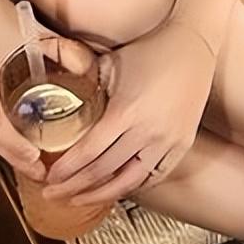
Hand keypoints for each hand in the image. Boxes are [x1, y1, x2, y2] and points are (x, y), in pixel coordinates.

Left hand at [41, 19, 217, 207]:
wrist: (193, 44)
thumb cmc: (150, 50)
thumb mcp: (111, 63)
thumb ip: (84, 83)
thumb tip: (57, 99)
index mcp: (127, 110)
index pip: (89, 152)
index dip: (66, 169)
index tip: (50, 178)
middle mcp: (148, 130)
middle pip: (104, 172)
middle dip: (73, 187)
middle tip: (53, 193)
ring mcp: (168, 140)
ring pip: (129, 182)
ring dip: (101, 195)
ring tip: (80, 200)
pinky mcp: (183, 144)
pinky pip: (154, 176)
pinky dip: (133, 186)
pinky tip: (116, 189)